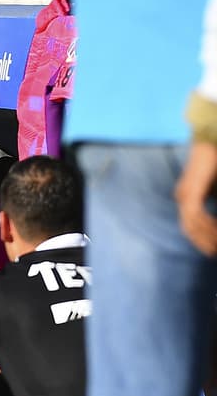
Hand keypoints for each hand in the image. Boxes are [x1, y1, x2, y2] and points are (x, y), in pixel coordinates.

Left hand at [177, 139, 216, 254]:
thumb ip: (215, 199)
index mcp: (188, 197)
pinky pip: (195, 215)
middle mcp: (183, 197)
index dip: (201, 240)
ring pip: (191, 224)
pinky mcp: (191, 191)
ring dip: (207, 236)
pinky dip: (206, 225)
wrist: (212, 142)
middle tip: (214, 254)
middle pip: (189, 229)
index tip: (213, 251)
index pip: (190, 225)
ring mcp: (185, 194)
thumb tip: (216, 221)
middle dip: (203, 243)